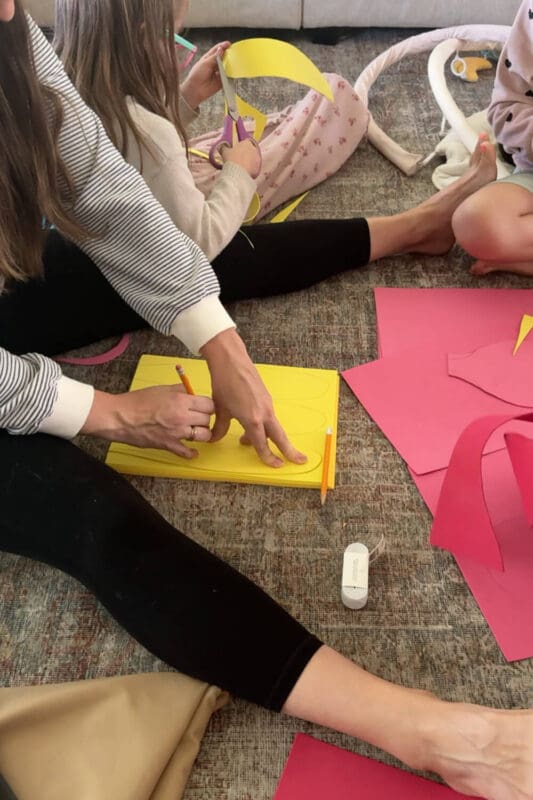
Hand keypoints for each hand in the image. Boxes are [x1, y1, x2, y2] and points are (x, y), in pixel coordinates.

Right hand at [81, 385, 213, 458]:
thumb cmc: (137, 401)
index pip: (209, 405)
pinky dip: (191, 453)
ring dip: (201, 434)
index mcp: (181, 400)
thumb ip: (180, 389)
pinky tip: (193, 451)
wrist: (120, 417)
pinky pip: (187, 452)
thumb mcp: (161, 388)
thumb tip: (191, 392)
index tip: (204, 407)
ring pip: (203, 436)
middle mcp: (182, 417)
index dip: (208, 406)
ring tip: (196, 431)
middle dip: (204, 419)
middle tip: (198, 418)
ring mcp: (176, 433)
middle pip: (207, 420)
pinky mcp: (168, 445)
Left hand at [181, 41, 230, 108]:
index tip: (229, 44)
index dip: (223, 46)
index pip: (217, 50)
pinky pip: (227, 76)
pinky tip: (233, 71)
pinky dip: (230, 74)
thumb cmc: (197, 75)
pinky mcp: (221, 81)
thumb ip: (214, 57)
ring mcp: (218, 72)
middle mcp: (214, 64)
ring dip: (230, 64)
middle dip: (228, 55)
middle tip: (233, 53)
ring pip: (226, 66)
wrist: (195, 90)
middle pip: (223, 57)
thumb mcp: (205, 63)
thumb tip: (221, 49)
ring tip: (234, 61)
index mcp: (209, 58)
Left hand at [200, 328, 306, 467]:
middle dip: (290, 450)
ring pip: (273, 426)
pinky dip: (263, 425)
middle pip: (280, 436)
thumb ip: (219, 428)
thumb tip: (215, 438)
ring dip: (267, 437)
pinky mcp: (266, 397)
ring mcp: (267, 404)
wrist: (231, 360)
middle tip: (300, 460)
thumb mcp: (220, 409)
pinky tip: (248, 424)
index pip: (262, 444)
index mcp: (253, 419)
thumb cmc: (224, 384)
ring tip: (246, 442)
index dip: (268, 457)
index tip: (276, 465)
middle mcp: (264, 413)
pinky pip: (268, 416)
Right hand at [220, 139, 261, 179]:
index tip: (237, 151)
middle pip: (250, 151)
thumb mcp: (225, 152)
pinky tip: (244, 172)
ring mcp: (257, 158)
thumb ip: (225, 148)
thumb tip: (223, 147)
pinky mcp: (259, 167)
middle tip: (239, 160)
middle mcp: (254, 149)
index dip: (241, 147)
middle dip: (246, 154)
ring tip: (241, 167)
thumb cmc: (231, 159)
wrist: (237, 173)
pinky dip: (250, 169)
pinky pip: (254, 167)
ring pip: (253, 159)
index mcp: (246, 143)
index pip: (245, 142)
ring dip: (249, 162)